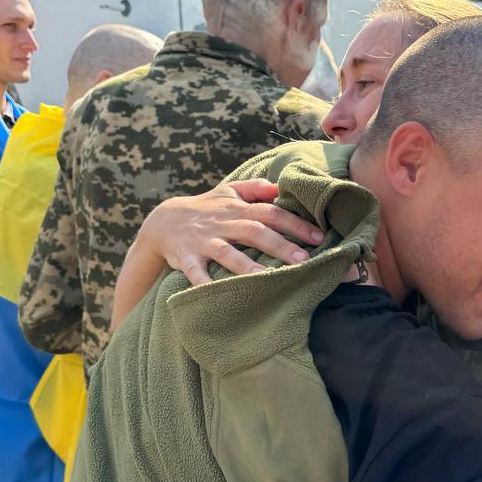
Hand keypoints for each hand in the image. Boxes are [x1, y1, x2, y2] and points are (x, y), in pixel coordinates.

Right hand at [139, 181, 323, 285]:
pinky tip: (217, 294)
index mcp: (237, 208)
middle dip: (279, 245)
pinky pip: (195, 272)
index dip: (295, 223)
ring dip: (247, 266)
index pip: (271, 212)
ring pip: (227, 252)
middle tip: (304, 260)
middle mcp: (223, 223)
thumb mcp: (227, 191)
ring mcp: (204, 241)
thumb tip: (281, 186)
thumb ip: (255, 188)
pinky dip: (204, 283)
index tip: (319, 237)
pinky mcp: (187, 258)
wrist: (162, 221)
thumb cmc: (204, 208)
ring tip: (268, 279)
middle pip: (254, 231)